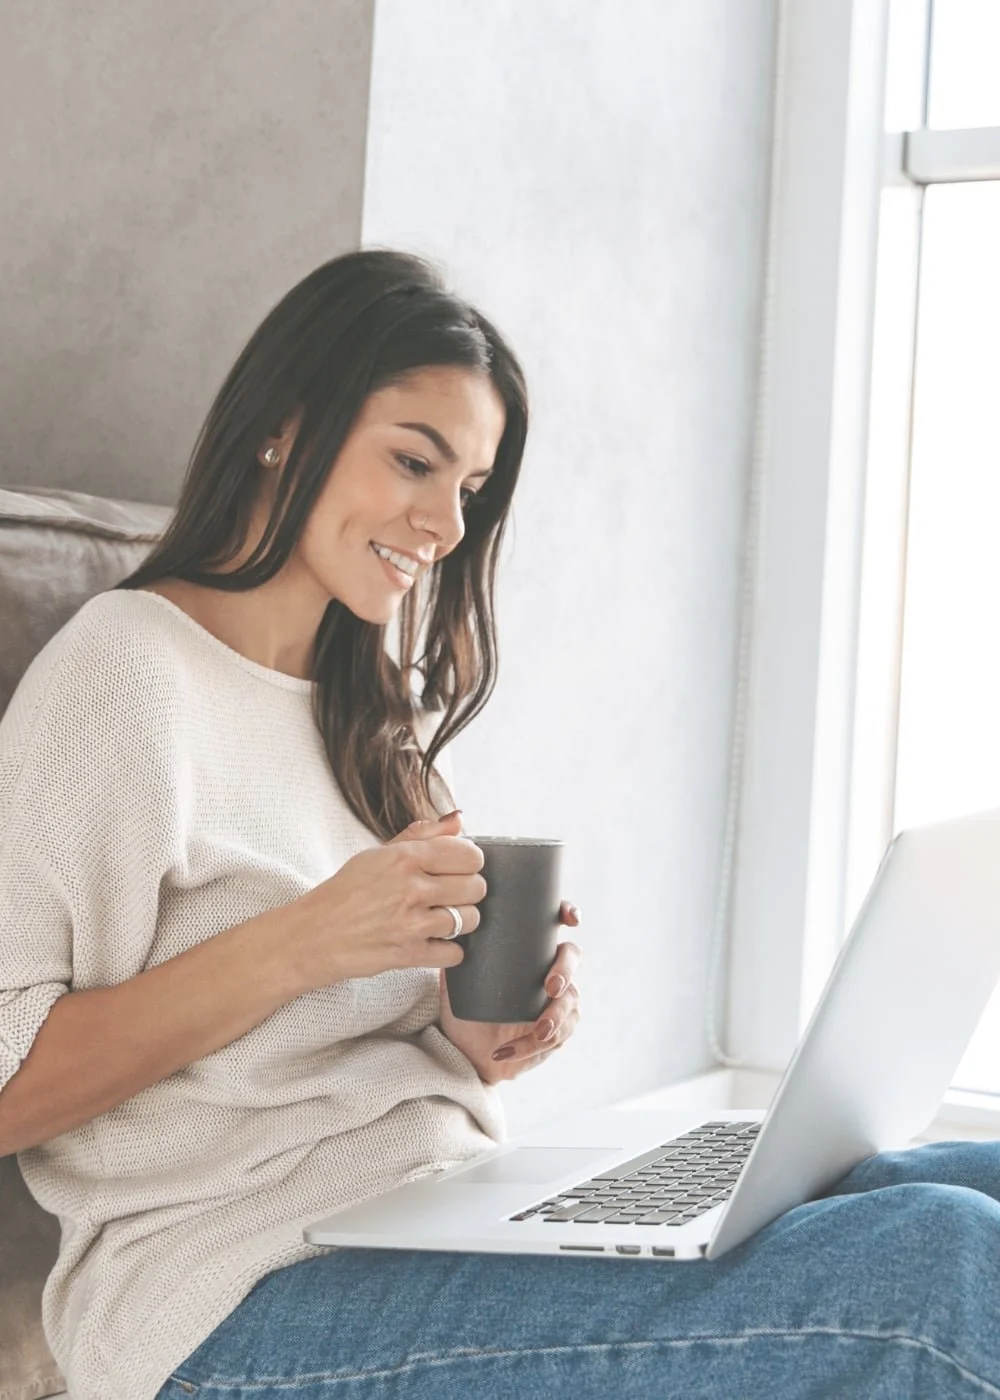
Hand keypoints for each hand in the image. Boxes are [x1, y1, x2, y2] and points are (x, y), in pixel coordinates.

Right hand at [285, 810, 485, 990]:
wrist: (312, 935)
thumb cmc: (344, 893)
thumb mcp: (378, 854)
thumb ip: (422, 835)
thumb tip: (458, 820)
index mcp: (405, 858)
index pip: (469, 855)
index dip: (469, 862)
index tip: (458, 868)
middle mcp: (411, 889)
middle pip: (476, 887)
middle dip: (468, 891)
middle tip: (449, 894)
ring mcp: (411, 924)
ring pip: (470, 920)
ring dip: (461, 920)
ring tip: (441, 918)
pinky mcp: (409, 955)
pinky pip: (455, 953)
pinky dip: (448, 950)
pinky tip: (433, 941)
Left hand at [438, 904, 581, 1084]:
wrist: (466, 1050)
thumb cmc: (466, 1009)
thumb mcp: (456, 979)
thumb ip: (455, 954)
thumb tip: (447, 927)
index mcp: (529, 952)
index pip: (555, 925)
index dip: (569, 914)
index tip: (570, 920)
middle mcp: (549, 972)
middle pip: (572, 960)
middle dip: (565, 972)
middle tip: (550, 987)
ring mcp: (557, 1002)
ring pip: (570, 1004)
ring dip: (556, 1018)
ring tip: (538, 1032)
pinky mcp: (557, 1033)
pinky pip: (557, 1038)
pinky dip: (530, 1046)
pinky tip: (509, 1051)